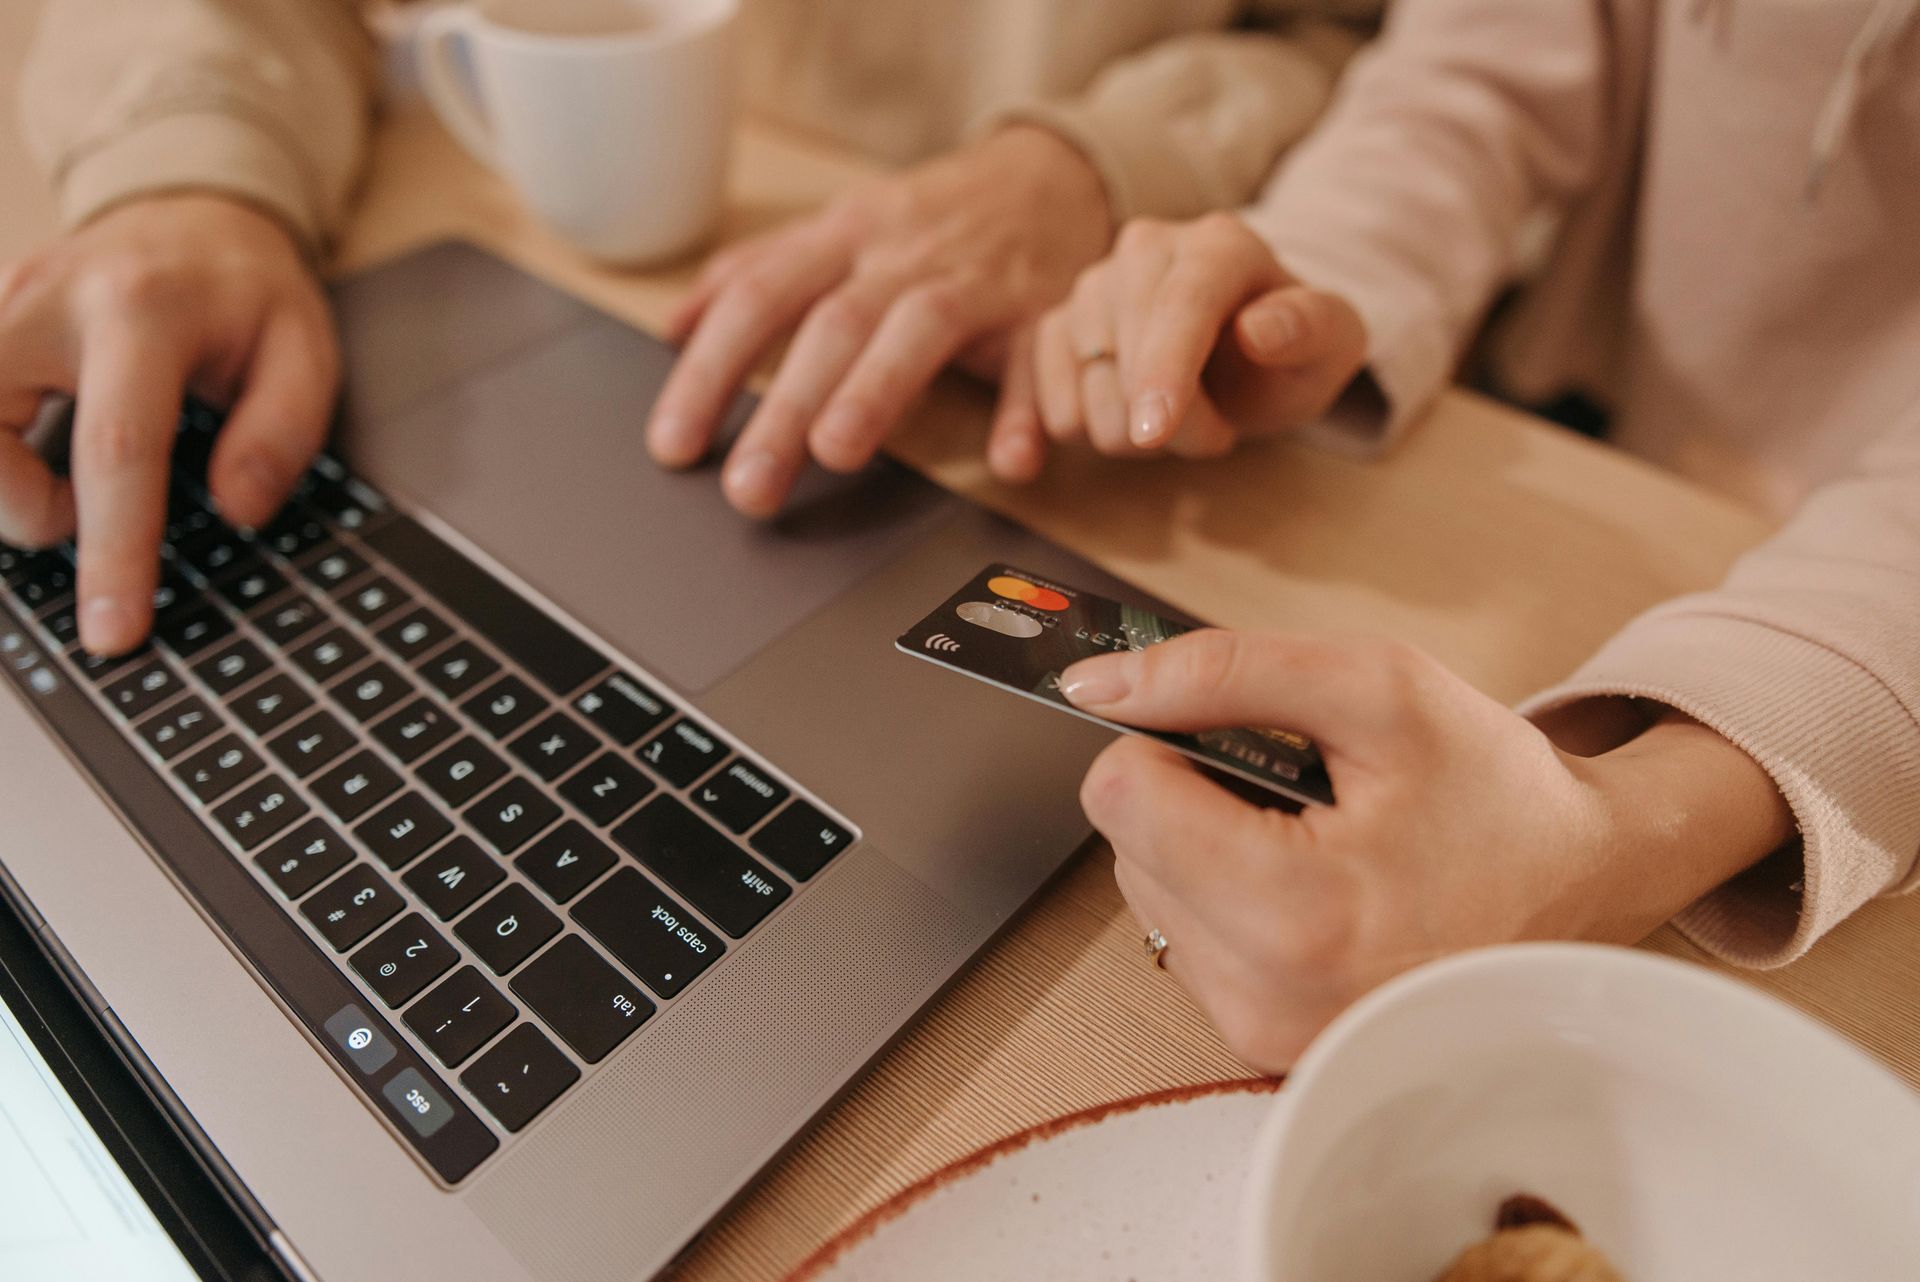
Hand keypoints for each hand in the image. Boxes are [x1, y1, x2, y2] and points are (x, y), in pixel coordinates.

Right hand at [0, 194, 336, 653]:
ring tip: (66, 484)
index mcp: (141, 312)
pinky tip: (35, 456)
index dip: (113, 548)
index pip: (116, 447)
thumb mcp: (305, 349)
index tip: (114, 630)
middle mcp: (47, 302)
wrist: (192, 208)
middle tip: (78, 512)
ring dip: (3, 481)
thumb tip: (238, 509)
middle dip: (22, 507)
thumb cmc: (249, 290)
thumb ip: (282, 433)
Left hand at [645, 125, 1111, 513]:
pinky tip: (1009, 462)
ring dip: (876, 390)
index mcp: (842, 236)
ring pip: (920, 329)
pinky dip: (1024, 411)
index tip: (674, 443)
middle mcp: (901, 256)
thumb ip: (760, 272)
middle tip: (748, 486)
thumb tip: (674, 326)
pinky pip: (1034, 360)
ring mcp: (974, 282)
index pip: (759, 297)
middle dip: (785, 406)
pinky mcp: (1041, 314)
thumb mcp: (839, 227)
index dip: (711, 370)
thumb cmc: (930, 221)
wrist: (1052, 177)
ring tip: (836, 453)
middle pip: (833, 324)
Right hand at [1021, 213, 1364, 461]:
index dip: (1166, 370)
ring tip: (1173, 418)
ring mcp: (1093, 287)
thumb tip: (1262, 329)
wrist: (1246, 354)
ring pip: (1085, 389)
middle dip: (1171, 424)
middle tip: (1215, 431)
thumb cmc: (1289, 353)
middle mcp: (1145, 250)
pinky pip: (1046, 401)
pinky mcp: (1056, 327)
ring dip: (1131, 433)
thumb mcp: (1331, 345)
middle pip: (1127, 354)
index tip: (1155, 432)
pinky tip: (1092, 434)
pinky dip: (1072, 432)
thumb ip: (1311, 329)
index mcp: (1218, 245)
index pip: (1182, 303)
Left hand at [1058, 630, 1792, 1070]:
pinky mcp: (1264, 1046)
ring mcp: (1263, 1032)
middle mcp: (1265, 994)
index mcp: (1291, 909)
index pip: (1119, 794)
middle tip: (1300, 790)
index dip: (1168, 739)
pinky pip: (1189, 941)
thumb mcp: (1378, 689)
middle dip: (1192, 794)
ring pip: (1148, 892)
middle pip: (1126, 844)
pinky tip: (1312, 885)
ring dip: (1206, 847)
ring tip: (1314, 837)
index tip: (1236, 736)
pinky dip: (1228, 899)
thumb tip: (1098, 684)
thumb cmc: (1493, 789)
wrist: (1585, 890)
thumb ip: (1225, 671)